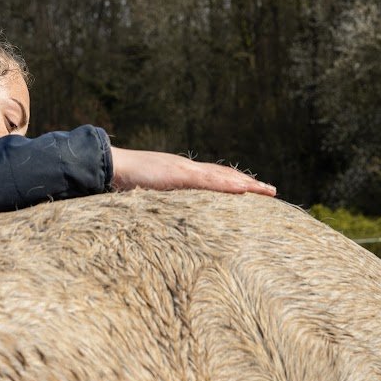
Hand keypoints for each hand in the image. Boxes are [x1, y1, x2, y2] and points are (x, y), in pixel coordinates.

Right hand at [110, 147, 275, 196]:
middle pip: (223, 174)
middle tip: (271, 191)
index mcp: (179, 173)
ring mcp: (183, 169)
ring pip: (222, 176)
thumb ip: (159, 200)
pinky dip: (227, 184)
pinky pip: (208, 180)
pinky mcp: (178, 174)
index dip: (232, 183)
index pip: (212, 178)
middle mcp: (186, 168)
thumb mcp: (146, 193)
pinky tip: (242, 189)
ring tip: (266, 191)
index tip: (251, 190)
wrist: (110, 165)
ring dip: (245, 184)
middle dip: (247, 183)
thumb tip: (165, 215)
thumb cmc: (123, 180)